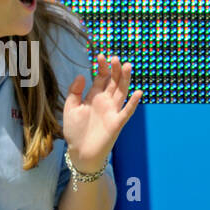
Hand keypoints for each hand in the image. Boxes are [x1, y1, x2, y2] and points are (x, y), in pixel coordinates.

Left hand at [62, 54, 141, 170]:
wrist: (79, 152)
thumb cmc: (75, 131)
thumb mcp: (70, 108)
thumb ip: (74, 92)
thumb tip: (82, 75)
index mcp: (94, 97)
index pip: (101, 78)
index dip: (102, 67)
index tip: (101, 56)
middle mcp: (105, 102)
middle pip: (113, 82)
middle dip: (115, 70)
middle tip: (115, 58)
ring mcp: (112, 111)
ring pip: (122, 92)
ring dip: (125, 80)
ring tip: (127, 66)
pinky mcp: (117, 123)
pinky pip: (127, 112)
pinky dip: (134, 103)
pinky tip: (138, 93)